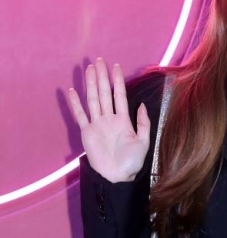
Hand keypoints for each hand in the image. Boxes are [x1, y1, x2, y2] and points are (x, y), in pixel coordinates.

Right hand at [68, 57, 149, 182]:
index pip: (120, 96)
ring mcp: (97, 124)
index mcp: (123, 120)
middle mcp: (109, 119)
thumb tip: (141, 105)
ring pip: (93, 100)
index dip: (118, 81)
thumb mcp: (143, 142)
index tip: (116, 66)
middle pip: (104, 94)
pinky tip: (72, 91)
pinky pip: (80, 116)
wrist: (118, 177)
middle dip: (102, 77)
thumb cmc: (132, 162)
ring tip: (89, 69)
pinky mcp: (87, 133)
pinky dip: (75, 104)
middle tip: (99, 61)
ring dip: (91, 85)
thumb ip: (143, 123)